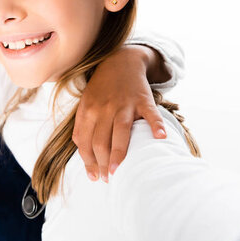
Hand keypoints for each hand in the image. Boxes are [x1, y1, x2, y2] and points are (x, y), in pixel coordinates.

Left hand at [75, 45, 167, 182]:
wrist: (120, 61)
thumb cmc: (102, 88)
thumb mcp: (86, 102)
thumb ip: (82, 124)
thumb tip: (80, 148)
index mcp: (89, 111)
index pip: (85, 141)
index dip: (88, 161)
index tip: (94, 177)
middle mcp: (104, 108)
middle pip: (100, 141)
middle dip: (101, 163)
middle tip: (107, 179)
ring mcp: (124, 104)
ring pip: (120, 131)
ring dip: (118, 154)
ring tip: (117, 171)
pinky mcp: (142, 99)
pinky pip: (150, 113)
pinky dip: (156, 125)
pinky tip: (159, 137)